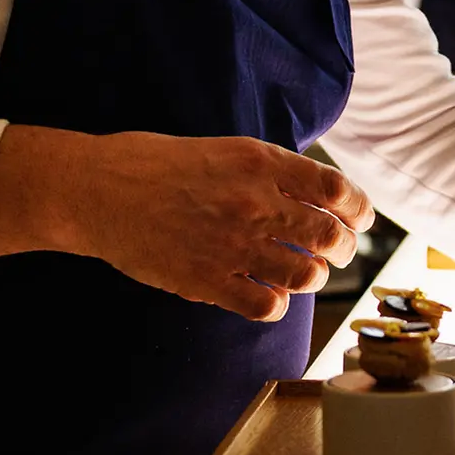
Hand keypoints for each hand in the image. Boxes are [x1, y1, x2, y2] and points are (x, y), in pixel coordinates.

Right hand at [0, 125, 374, 320]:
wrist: (96, 191)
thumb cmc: (153, 164)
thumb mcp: (222, 149)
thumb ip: (269, 170)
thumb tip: (314, 191)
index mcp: (260, 163)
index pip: (337, 189)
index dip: (358, 209)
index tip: (359, 218)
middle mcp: (255, 203)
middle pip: (329, 236)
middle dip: (342, 248)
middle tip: (335, 251)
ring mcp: (234, 244)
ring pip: (306, 275)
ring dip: (312, 277)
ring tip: (304, 273)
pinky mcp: (209, 280)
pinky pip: (268, 306)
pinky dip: (276, 304)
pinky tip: (267, 294)